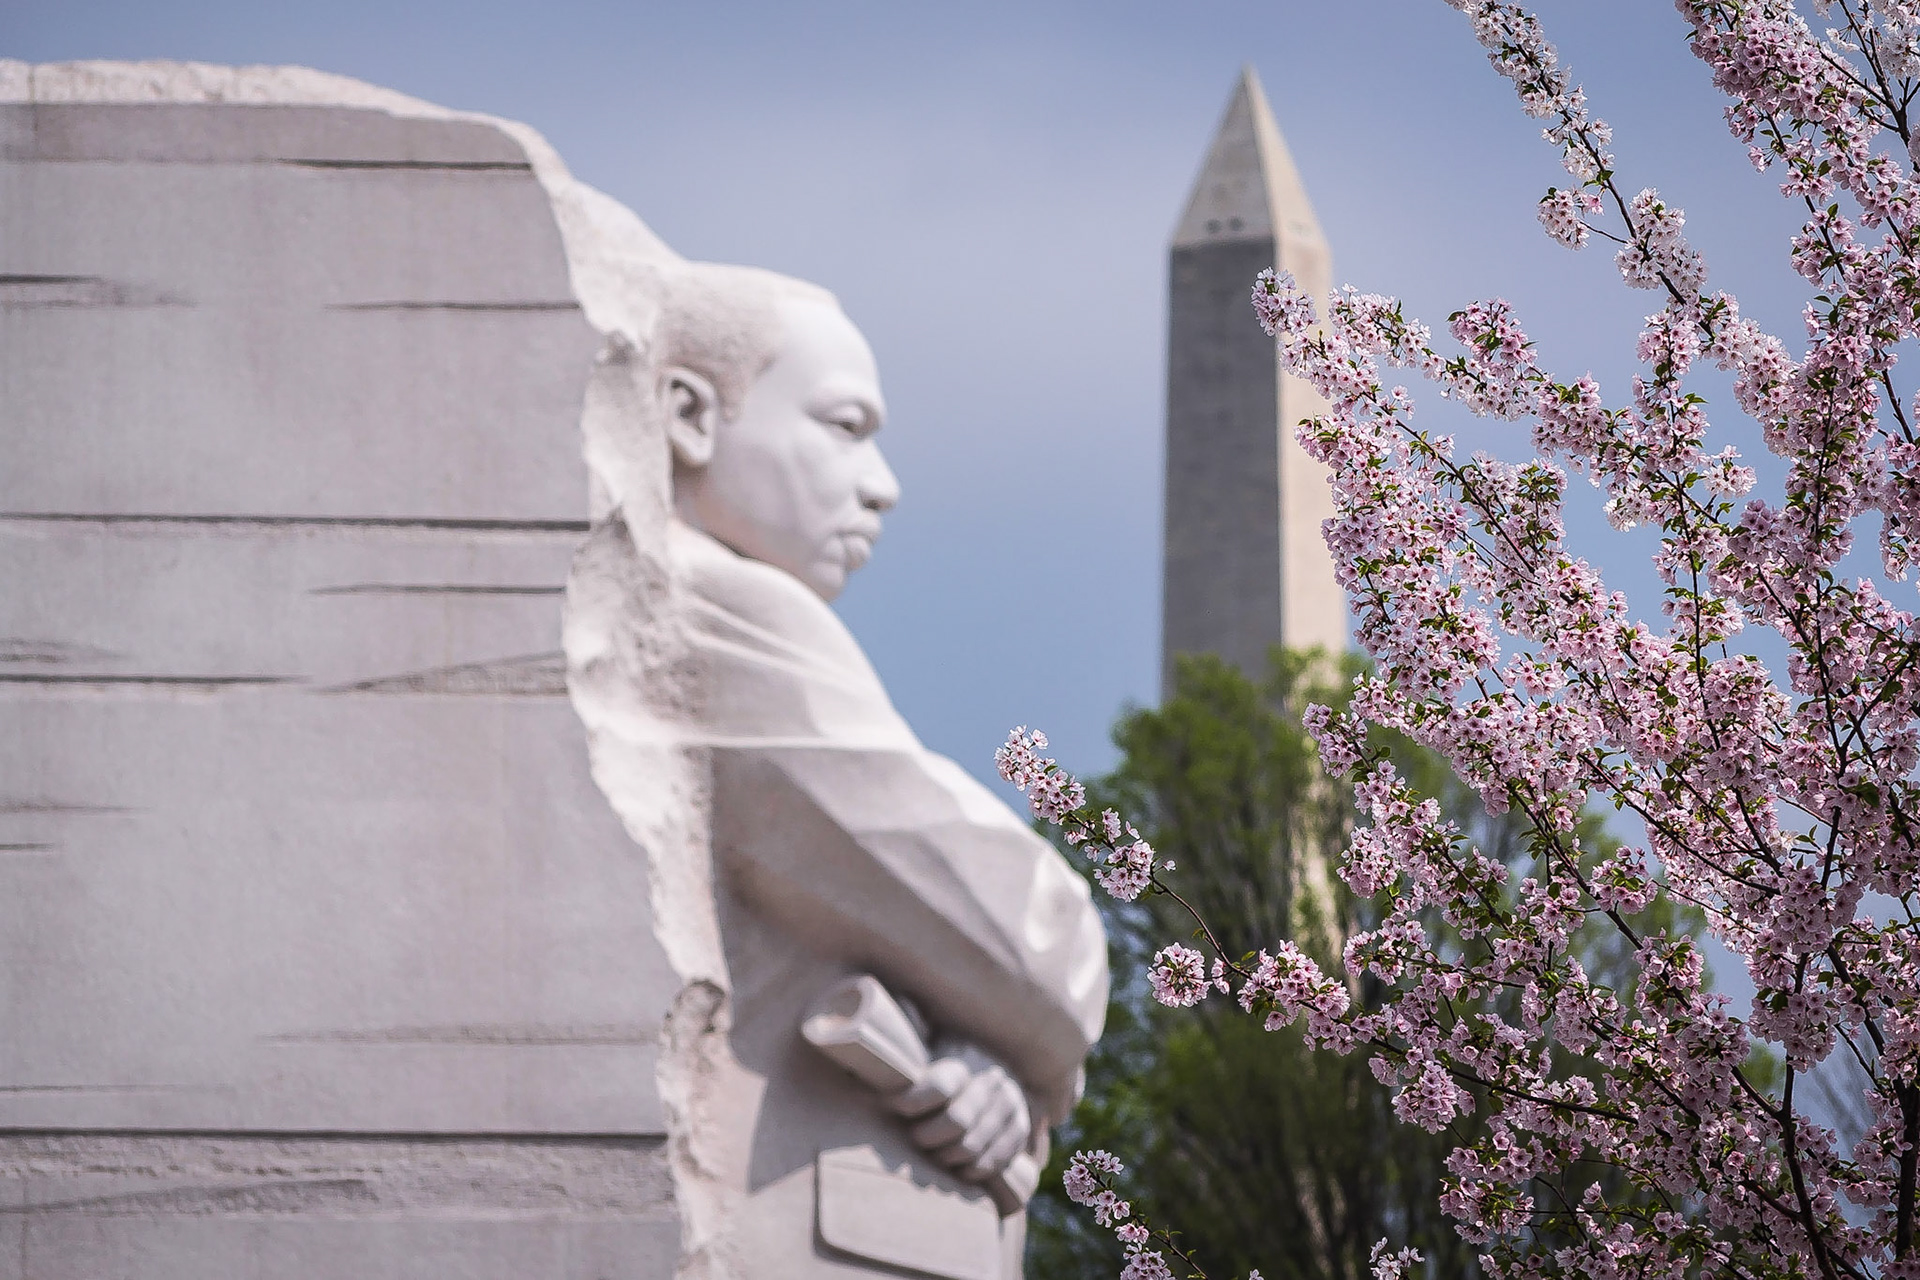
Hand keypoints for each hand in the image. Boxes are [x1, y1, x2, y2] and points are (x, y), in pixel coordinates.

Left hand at [886, 1044, 1033, 1183]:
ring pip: (973, 1145)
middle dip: (930, 1136)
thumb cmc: (928, 1084)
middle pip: (958, 1121)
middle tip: (917, 1138)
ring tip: (936, 1153)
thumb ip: (897, 1068)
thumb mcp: (914, 1067)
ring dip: (948, 1156)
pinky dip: (972, 1170)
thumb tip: (873, 1062)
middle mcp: (991, 1079)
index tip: (897, 1107)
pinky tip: (959, 1167)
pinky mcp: (1019, 1130)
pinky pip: (995, 1161)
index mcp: (962, 1060)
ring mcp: (1010, 1105)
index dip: (914, 1102)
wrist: (974, 1090)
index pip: (941, 1086)